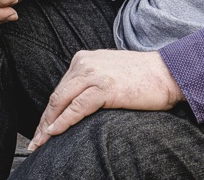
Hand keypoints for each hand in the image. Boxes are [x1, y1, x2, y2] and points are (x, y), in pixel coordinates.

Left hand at [28, 49, 184, 150]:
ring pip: (61, 102)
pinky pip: (76, 108)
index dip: (49, 112)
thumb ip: (90, 82)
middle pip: (57, 96)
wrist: (167, 73)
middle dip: (44, 121)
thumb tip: (73, 106)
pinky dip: (63, 122)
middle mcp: (86, 62)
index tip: (42, 130)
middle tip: (36, 143)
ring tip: (41, 144)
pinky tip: (55, 133)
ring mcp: (94, 73)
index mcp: (85, 58)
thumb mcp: (109, 73)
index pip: (61, 88)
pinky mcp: (104, 87)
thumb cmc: (142, 78)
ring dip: (48, 125)